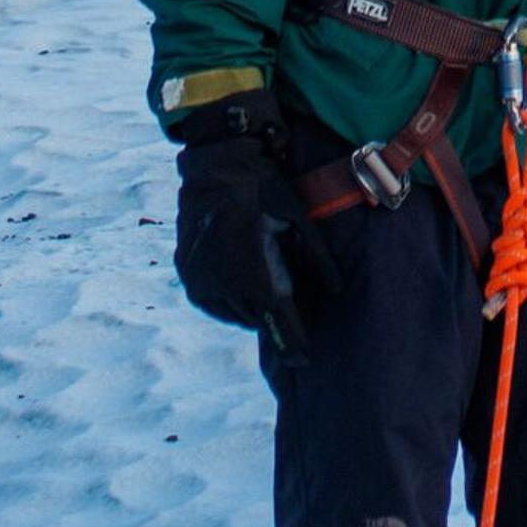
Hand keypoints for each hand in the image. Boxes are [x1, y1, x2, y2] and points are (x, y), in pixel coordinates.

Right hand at [170, 88, 324, 357]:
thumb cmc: (265, 190)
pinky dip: (231, 299)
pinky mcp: (190, 277)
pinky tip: (244, 281)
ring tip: (267, 282)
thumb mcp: (299, 221)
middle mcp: (227, 288)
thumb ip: (318, 260)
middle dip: (278, 317)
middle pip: (260, 319)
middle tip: (294, 303)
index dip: (295, 346)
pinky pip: (215, 303)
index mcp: (257, 278)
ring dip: (254, 307)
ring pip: (237, 313)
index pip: (281, 326)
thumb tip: (337, 290)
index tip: (305, 362)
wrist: (217, 165)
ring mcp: (204, 284)